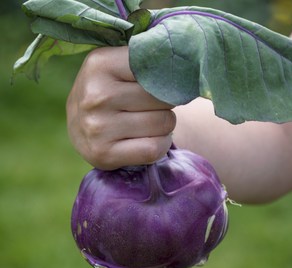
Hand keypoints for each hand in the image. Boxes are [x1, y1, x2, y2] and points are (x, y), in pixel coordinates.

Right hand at [67, 46, 175, 169]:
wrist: (79, 127)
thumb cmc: (107, 93)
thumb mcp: (116, 67)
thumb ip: (145, 61)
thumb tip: (184, 64)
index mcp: (100, 64)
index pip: (158, 67)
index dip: (166, 78)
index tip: (159, 83)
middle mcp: (96, 96)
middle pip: (164, 98)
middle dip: (166, 103)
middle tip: (152, 106)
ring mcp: (98, 128)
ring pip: (164, 123)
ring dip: (165, 125)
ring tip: (149, 122)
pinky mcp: (104, 154)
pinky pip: (155, 148)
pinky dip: (162, 145)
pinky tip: (150, 140)